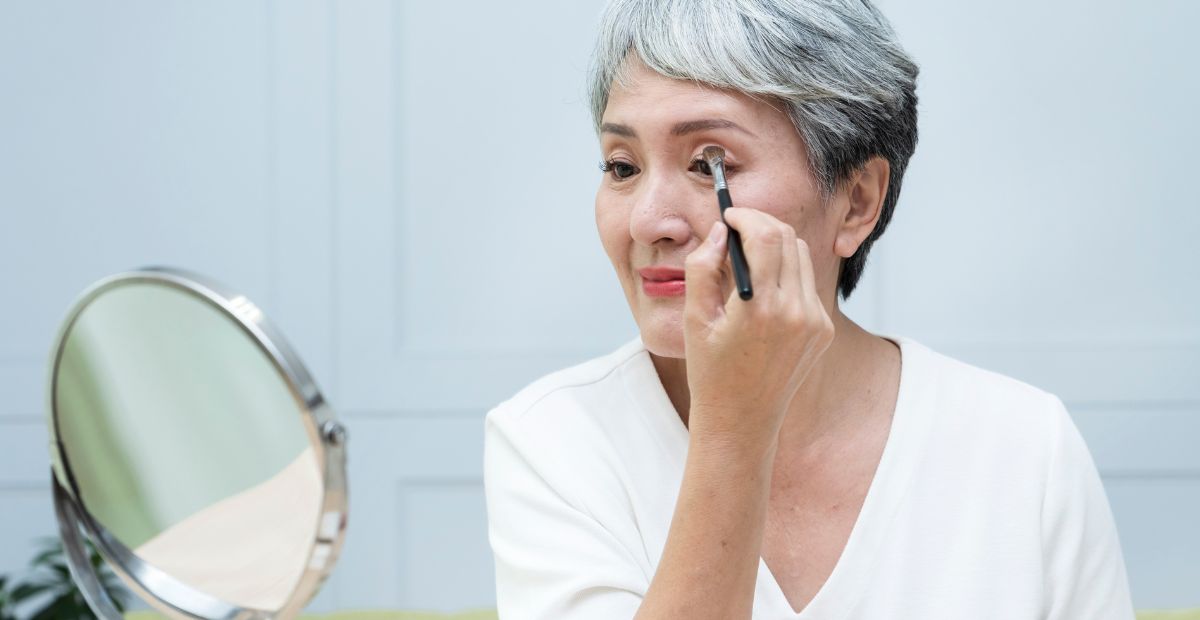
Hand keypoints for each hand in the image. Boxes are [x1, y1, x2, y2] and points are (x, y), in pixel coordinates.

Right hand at [682, 208, 835, 446]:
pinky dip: (785, 274)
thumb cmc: (711, 372)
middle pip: (788, 239)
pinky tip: (763, 291)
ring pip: (801, 256)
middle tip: (735, 230)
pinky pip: (806, 284)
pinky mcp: (823, 330)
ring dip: (775, 246)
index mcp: (761, 309)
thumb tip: (718, 232)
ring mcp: (815, 322)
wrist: (742, 420)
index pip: (766, 237)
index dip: (746, 217)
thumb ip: (703, 268)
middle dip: (760, 225)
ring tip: (747, 260)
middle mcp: (796, 313)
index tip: (728, 217)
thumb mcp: (695, 320)